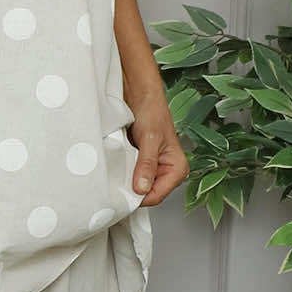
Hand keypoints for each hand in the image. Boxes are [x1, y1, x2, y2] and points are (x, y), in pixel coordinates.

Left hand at [124, 90, 188, 205]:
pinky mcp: (139, 164)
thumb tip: (142, 188)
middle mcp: (166, 172)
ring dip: (124, 180)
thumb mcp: (150, 138)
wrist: (140, 94)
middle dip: (130, 189)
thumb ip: (146, 164)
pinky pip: (128, 176)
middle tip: (115, 180)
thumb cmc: (152, 110)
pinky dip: (120, 173)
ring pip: (135, 187)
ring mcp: (151, 169)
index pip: (156, 196)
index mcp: (177, 168)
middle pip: (145, 194)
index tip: (121, 193)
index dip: (139, 197)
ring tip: (116, 168)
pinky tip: (115, 165)